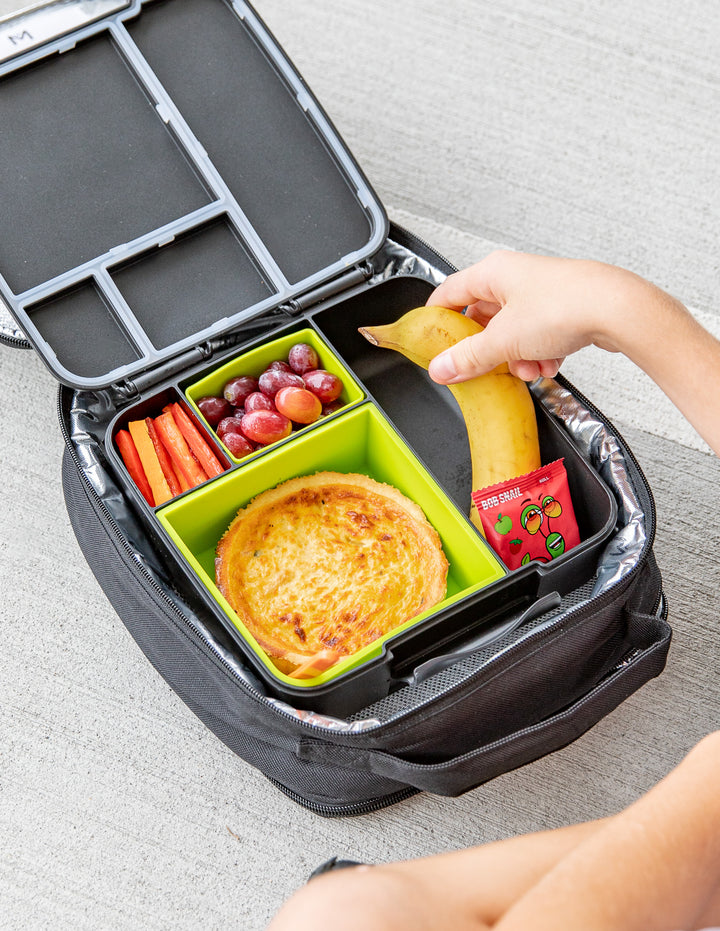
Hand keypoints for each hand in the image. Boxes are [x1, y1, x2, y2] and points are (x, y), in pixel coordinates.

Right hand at [425, 251, 649, 383]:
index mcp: (493, 272)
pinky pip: (537, 336)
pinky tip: (548, 365)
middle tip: (485, 366)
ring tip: (527, 369)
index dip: (436, 318)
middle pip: (483, 318)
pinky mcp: (561, 308)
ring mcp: (540, 292)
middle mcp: (515, 277)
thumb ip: (468, 358)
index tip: (429, 341)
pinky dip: (538, 354)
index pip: (448, 292)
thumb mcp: (504, 341)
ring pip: (512, 332)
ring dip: (515, 357)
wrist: (617, 310)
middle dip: (486, 349)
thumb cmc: (565, 305)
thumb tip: (441, 368)